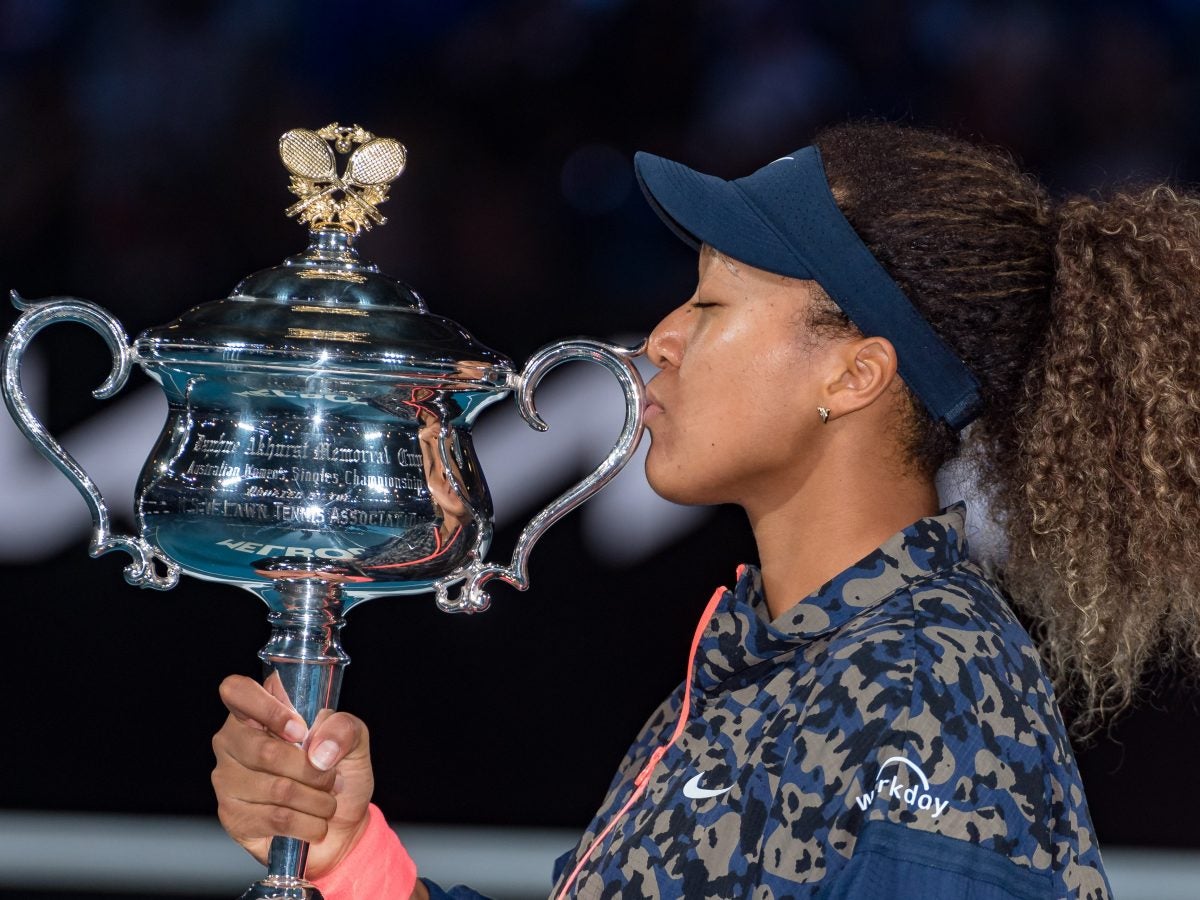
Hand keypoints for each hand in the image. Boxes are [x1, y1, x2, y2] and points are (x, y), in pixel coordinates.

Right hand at [211, 673, 374, 878]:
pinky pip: (276, 818)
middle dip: (312, 770)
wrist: (340, 826)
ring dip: (316, 800)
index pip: (237, 691)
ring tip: (326, 802)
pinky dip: (308, 823)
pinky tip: (314, 823)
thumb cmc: (339, 772)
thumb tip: (319, 750)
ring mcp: (227, 780)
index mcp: (256, 710)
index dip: (268, 709)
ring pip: (277, 789)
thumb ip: (344, 728)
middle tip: (330, 778)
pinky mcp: (233, 817)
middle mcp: (232, 741)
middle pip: (265, 750)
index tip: (300, 731)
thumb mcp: (354, 739)